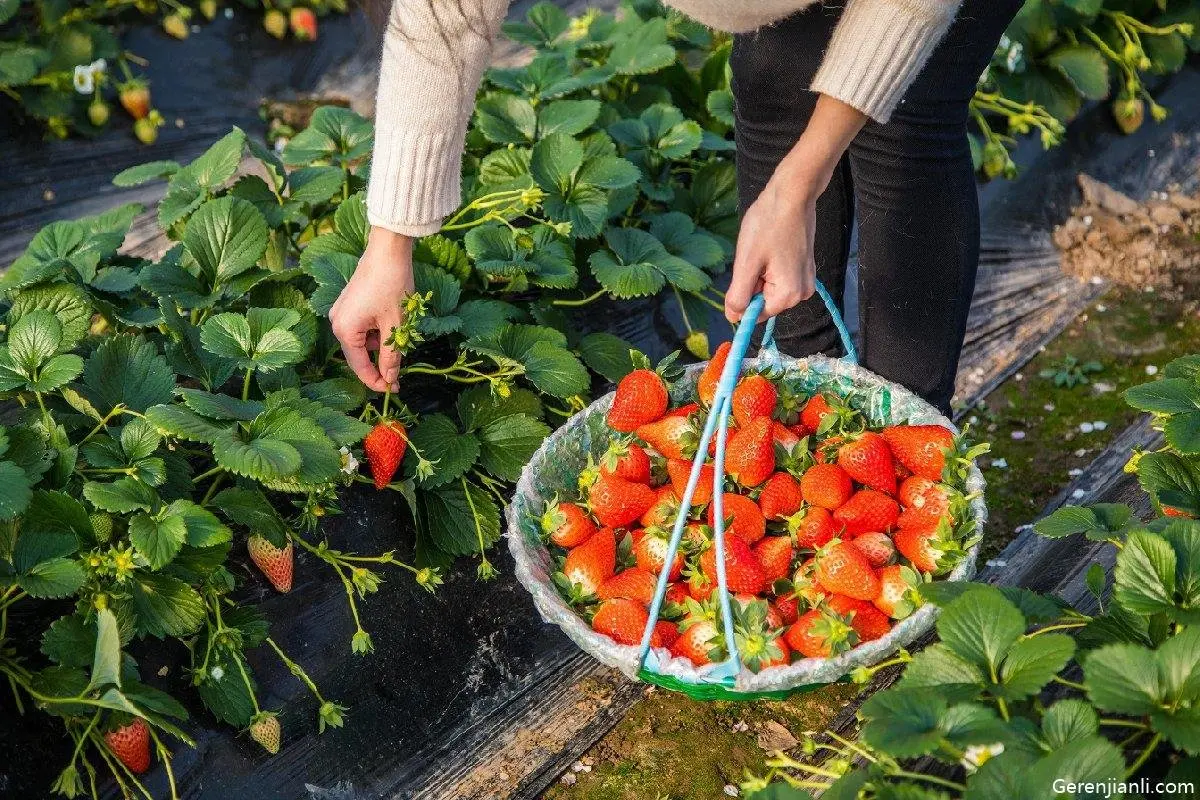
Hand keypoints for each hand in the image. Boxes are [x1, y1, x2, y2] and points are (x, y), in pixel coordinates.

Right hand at [329, 227, 415, 391]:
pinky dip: (376, 331)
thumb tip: (391, 379)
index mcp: (344, 330)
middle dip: (379, 364)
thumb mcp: (396, 325)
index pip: (360, 367)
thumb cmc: (392, 285)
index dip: (377, 381)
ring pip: (362, 342)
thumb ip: (392, 355)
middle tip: (399, 374)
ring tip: (399, 333)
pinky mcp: (348, 304)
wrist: (388, 250)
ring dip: (380, 345)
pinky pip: (361, 328)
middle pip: (358, 356)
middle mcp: (337, 322)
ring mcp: (341, 312)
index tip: (394, 389)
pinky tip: (391, 321)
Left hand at [724, 94, 866, 323]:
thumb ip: (739, 296)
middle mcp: (801, 293)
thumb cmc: (768, 224)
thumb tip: (733, 319)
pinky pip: (778, 277)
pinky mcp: (804, 269)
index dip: (743, 295)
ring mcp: (805, 281)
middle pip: (763, 301)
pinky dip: (767, 266)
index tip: (745, 268)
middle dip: (752, 282)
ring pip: (768, 288)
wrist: (792, 194)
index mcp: (788, 295)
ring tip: (763, 248)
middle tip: (755, 255)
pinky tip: (770, 246)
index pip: (755, 314)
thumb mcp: (746, 263)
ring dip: (759, 273)